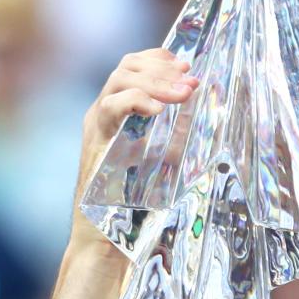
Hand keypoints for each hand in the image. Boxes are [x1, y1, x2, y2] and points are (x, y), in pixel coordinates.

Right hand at [69, 49, 199, 258]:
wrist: (107, 238)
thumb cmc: (135, 206)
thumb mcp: (166, 162)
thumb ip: (178, 136)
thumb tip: (203, 110)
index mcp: (120, 114)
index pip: (134, 68)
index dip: (159, 59)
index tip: (187, 65)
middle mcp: (104, 113)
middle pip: (127, 67)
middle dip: (163, 69)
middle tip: (192, 81)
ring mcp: (97, 124)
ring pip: (119, 80)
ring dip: (156, 82)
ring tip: (183, 94)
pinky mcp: (94, 141)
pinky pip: (111, 107)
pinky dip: (137, 102)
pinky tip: (160, 112)